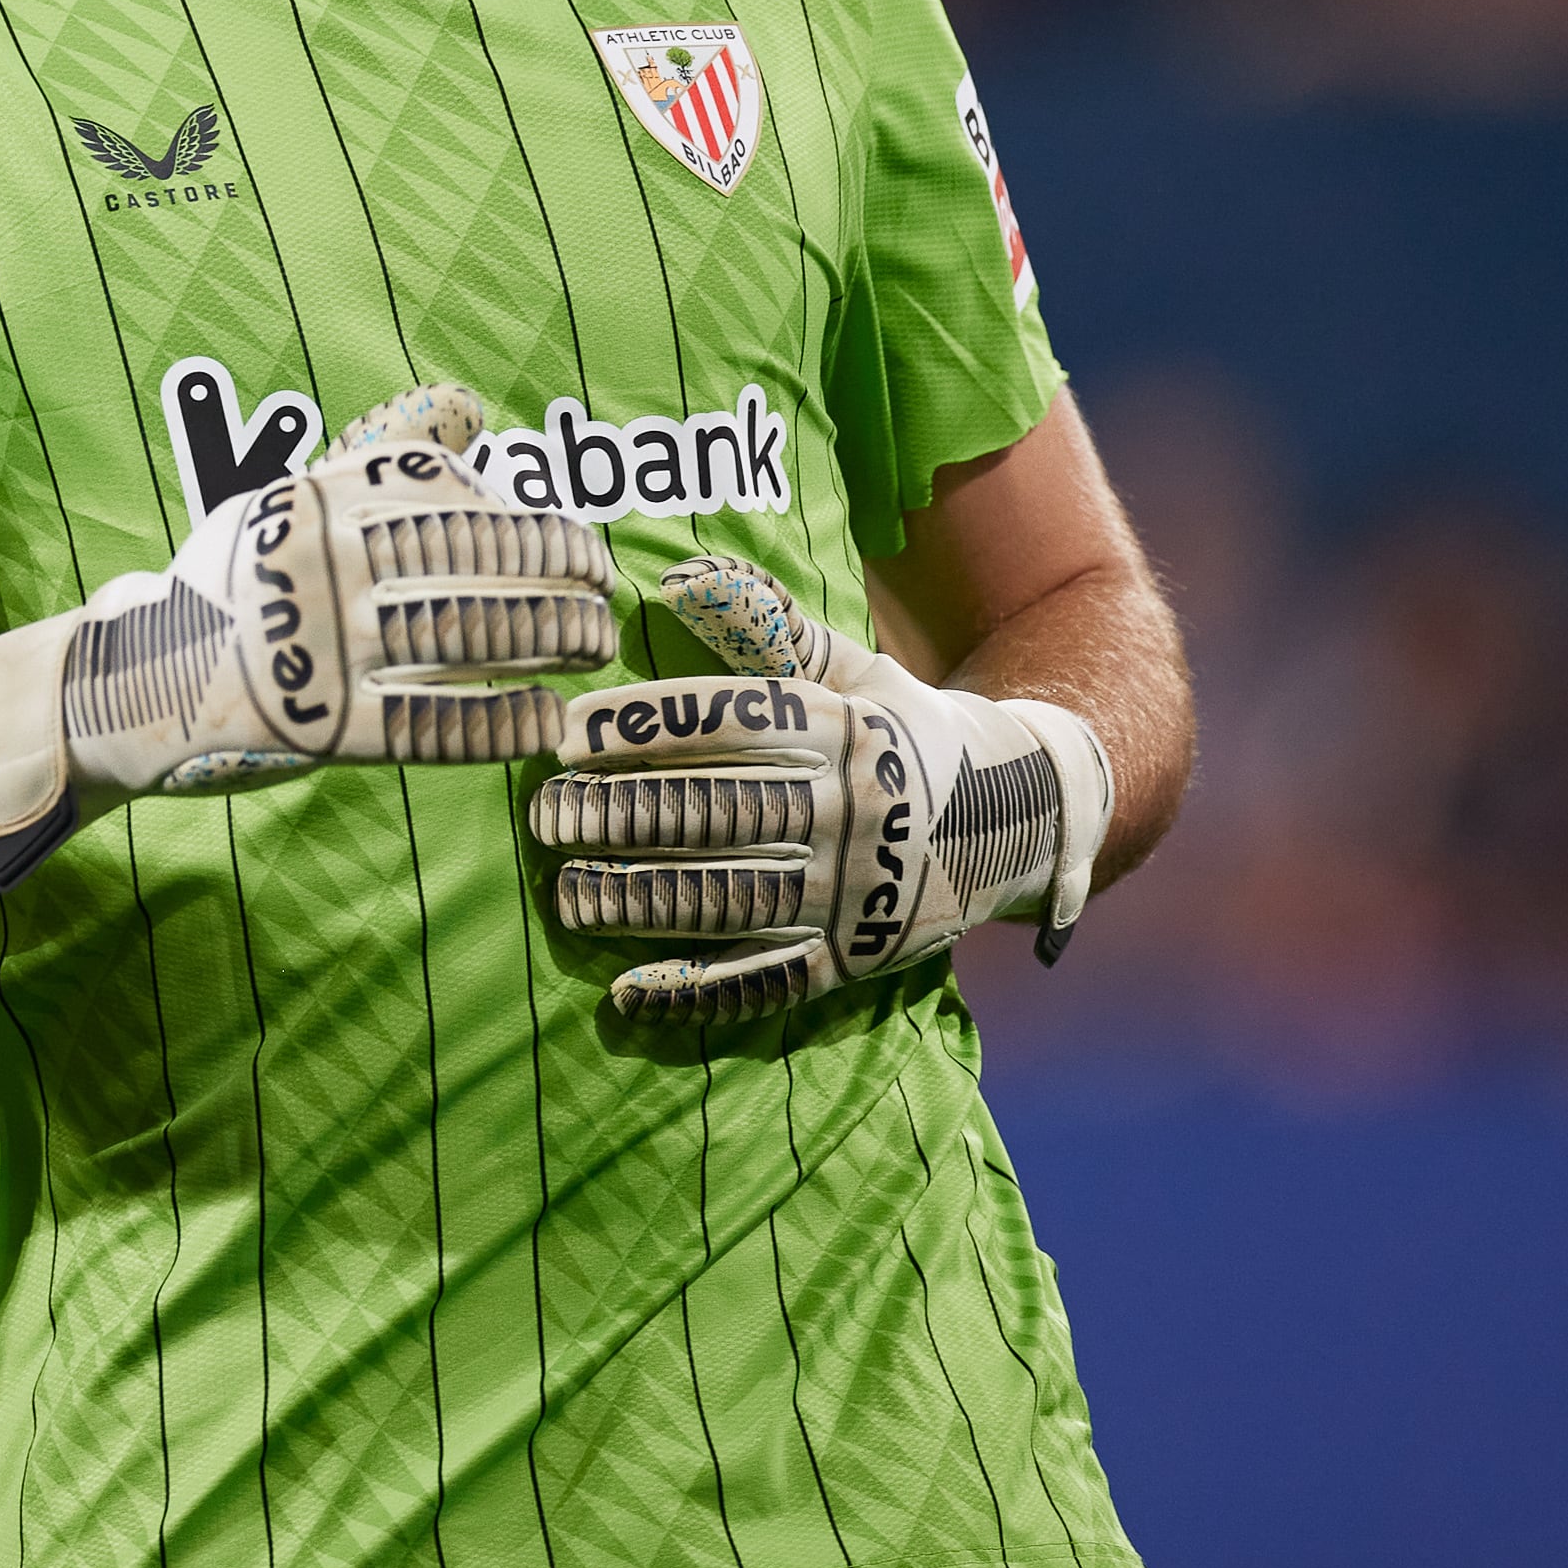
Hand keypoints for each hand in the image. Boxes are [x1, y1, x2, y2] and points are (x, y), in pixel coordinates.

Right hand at [0, 383, 617, 888]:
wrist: (127, 685)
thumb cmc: (231, 588)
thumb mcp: (288, 502)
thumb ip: (380, 457)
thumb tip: (468, 401)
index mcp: (312, 501)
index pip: (446, 498)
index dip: (528, 519)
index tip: (577, 541)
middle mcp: (316, 564)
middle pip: (467, 560)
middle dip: (555, 574)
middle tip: (605, 591)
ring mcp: (316, 647)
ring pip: (461, 634)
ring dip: (547, 639)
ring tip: (593, 645)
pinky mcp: (316, 728)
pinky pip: (430, 724)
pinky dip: (499, 720)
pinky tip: (546, 718)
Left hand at [527, 550, 1115, 1023]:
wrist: (1022, 818)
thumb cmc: (904, 729)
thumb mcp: (857, 668)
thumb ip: (769, 623)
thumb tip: (681, 574)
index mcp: (846, 730)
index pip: (732, 723)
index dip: (647, 728)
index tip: (564, 734)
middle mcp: (853, 809)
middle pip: (724, 811)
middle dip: (626, 816)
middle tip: (544, 816)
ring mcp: (858, 890)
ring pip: (737, 898)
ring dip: (644, 900)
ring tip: (565, 895)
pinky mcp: (858, 957)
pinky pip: (772, 980)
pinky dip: (700, 992)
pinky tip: (628, 993)